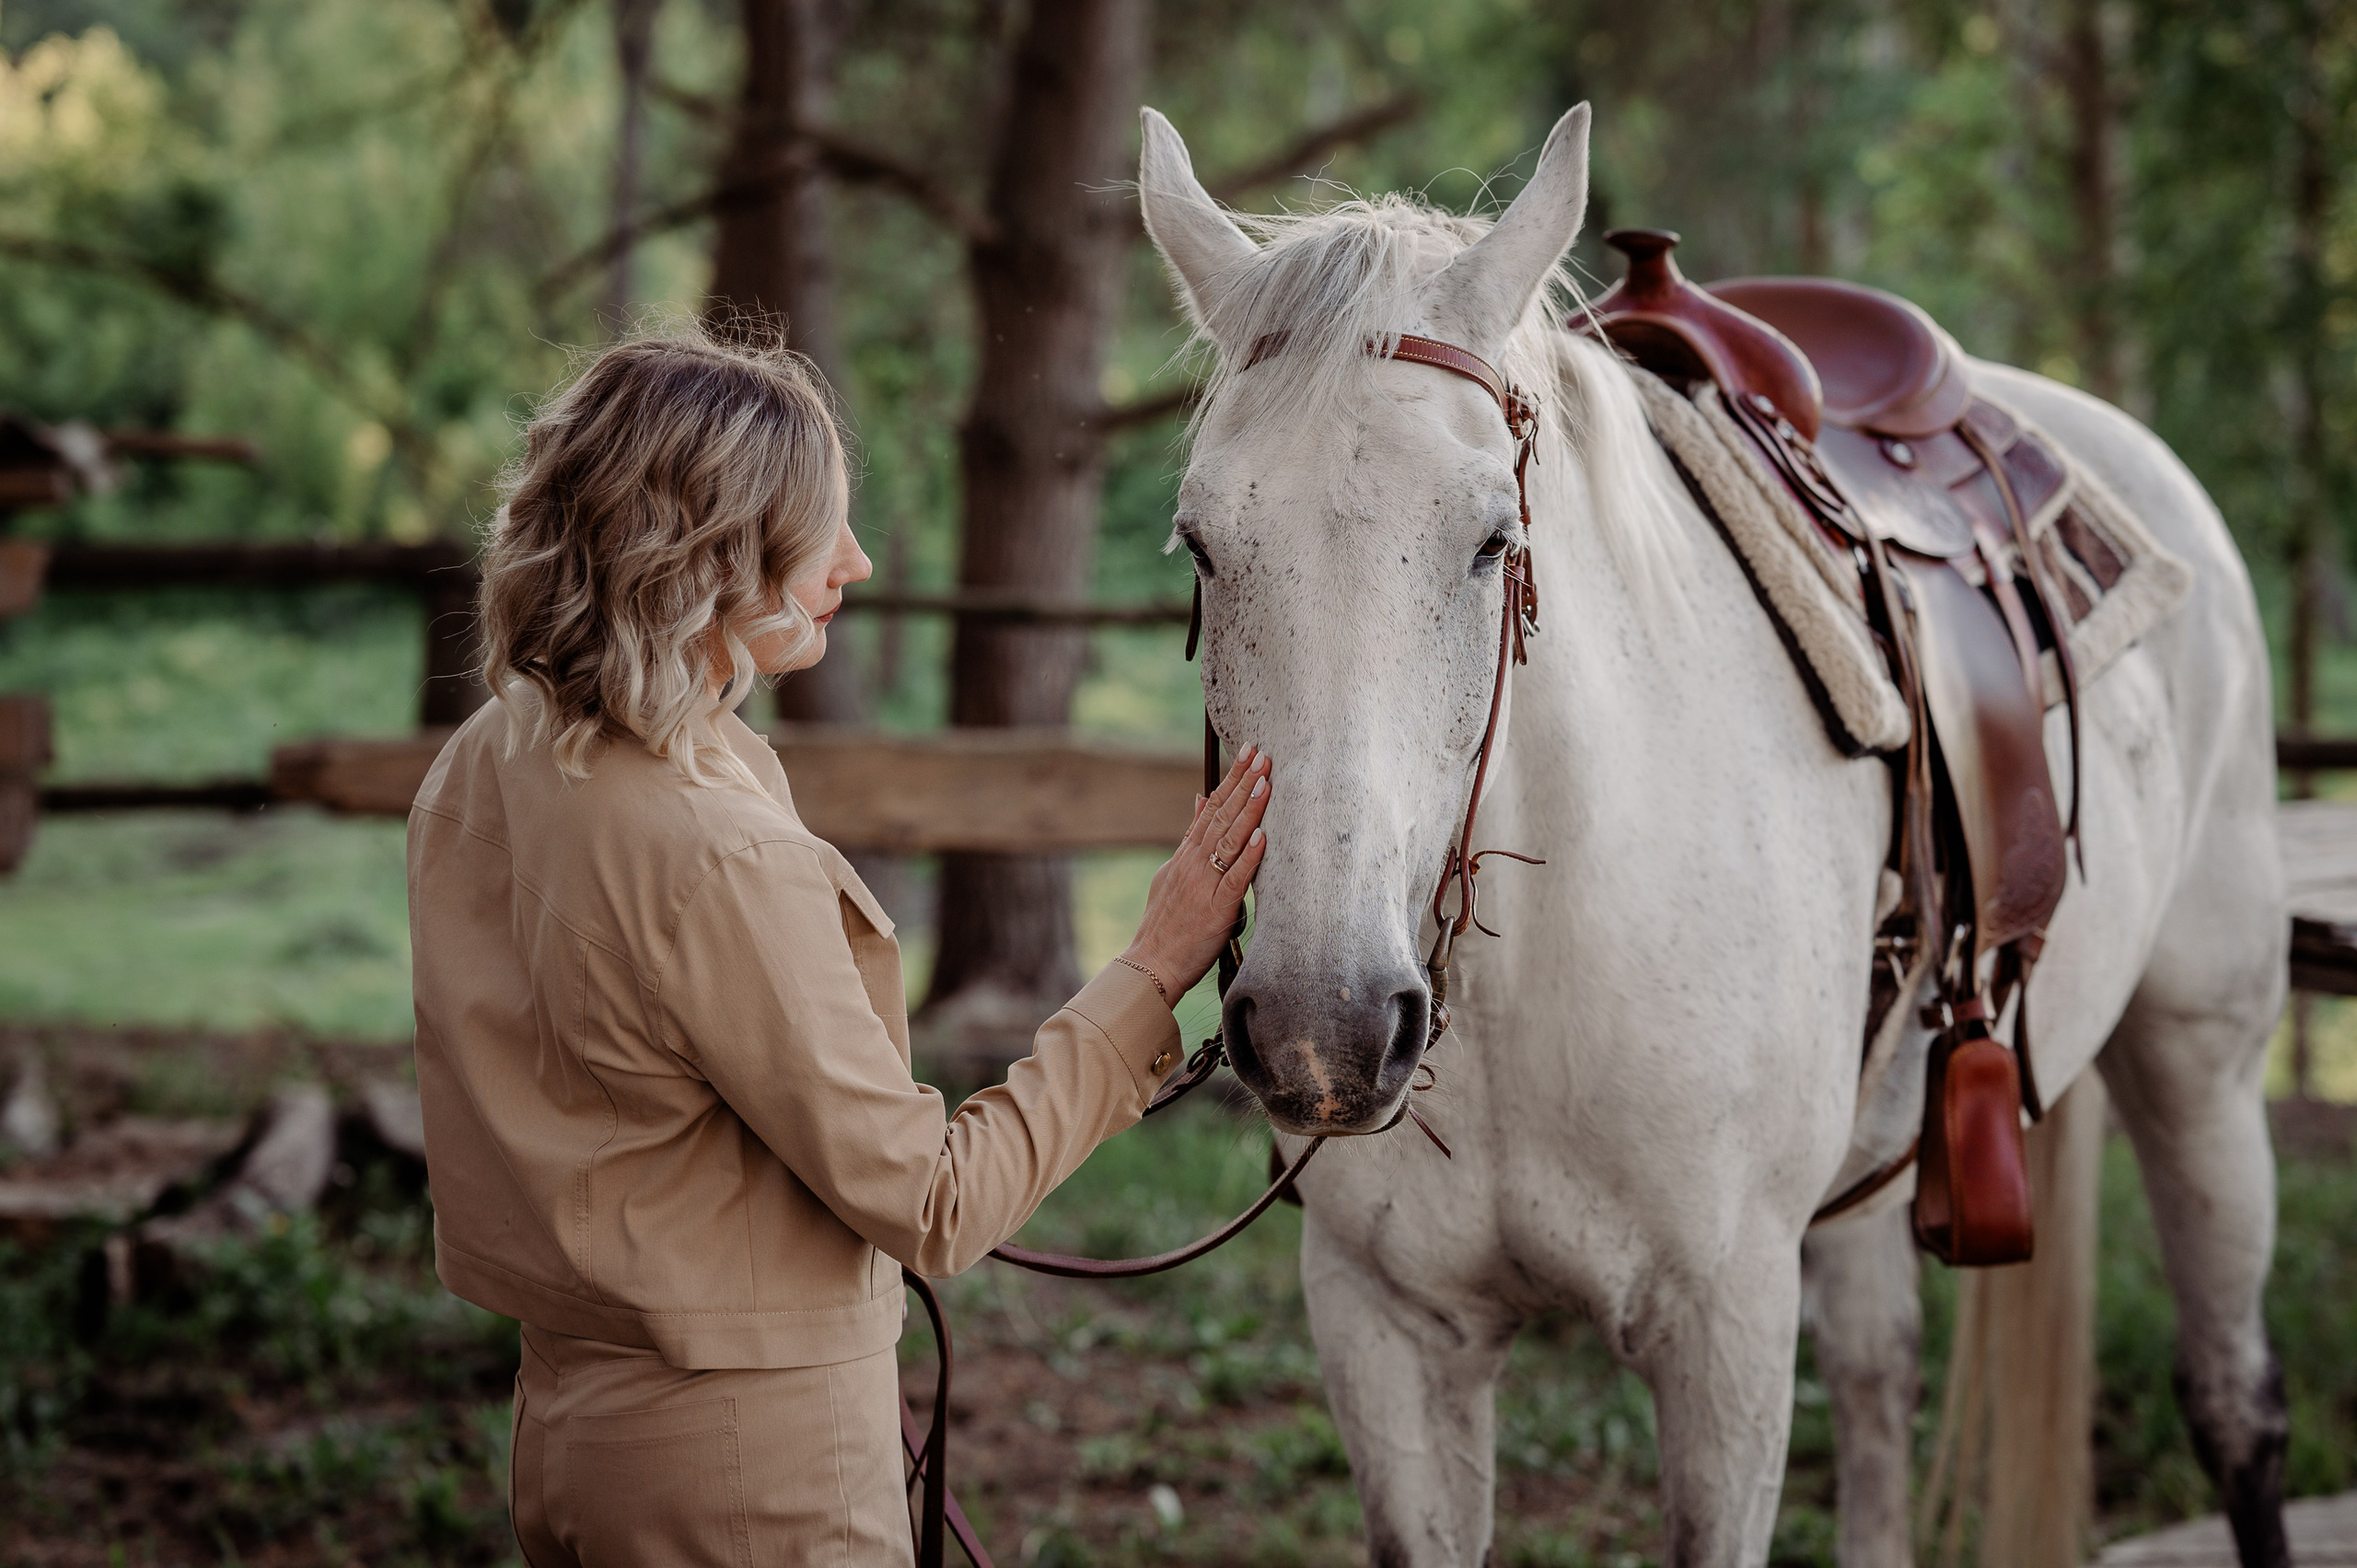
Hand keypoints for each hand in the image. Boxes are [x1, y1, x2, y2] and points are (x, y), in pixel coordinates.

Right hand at [1121, 745, 1271, 1004]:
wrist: (1151, 963)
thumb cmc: (1166, 923)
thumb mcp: (1171, 872)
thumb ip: (1189, 837)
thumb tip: (1200, 799)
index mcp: (1185, 855)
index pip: (1210, 808)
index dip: (1230, 779)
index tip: (1248, 753)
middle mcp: (1193, 863)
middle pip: (1222, 816)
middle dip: (1243, 783)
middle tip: (1263, 754)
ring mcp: (1204, 884)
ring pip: (1229, 840)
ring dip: (1249, 810)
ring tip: (1265, 781)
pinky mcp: (1216, 909)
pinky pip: (1235, 878)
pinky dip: (1250, 856)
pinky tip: (1263, 835)